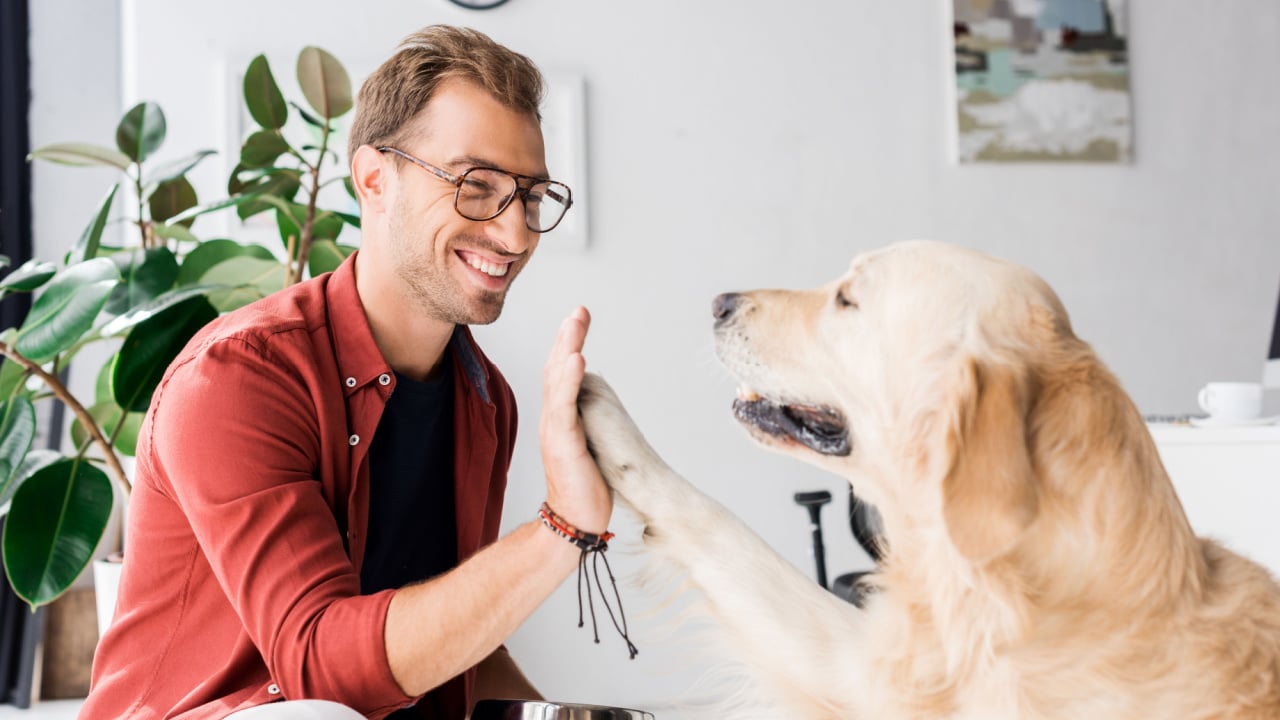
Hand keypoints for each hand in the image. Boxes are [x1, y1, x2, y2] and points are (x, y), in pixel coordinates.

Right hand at [539, 307, 611, 533]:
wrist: (575, 521)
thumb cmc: (586, 484)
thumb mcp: (590, 442)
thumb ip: (587, 417)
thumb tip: (595, 396)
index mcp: (561, 417)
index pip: (561, 372)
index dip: (568, 343)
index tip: (579, 317)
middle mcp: (553, 419)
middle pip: (555, 369)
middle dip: (567, 337)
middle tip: (579, 310)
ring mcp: (556, 431)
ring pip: (557, 382)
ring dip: (567, 349)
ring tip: (575, 324)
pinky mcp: (563, 445)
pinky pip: (564, 407)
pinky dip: (568, 380)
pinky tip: (575, 359)